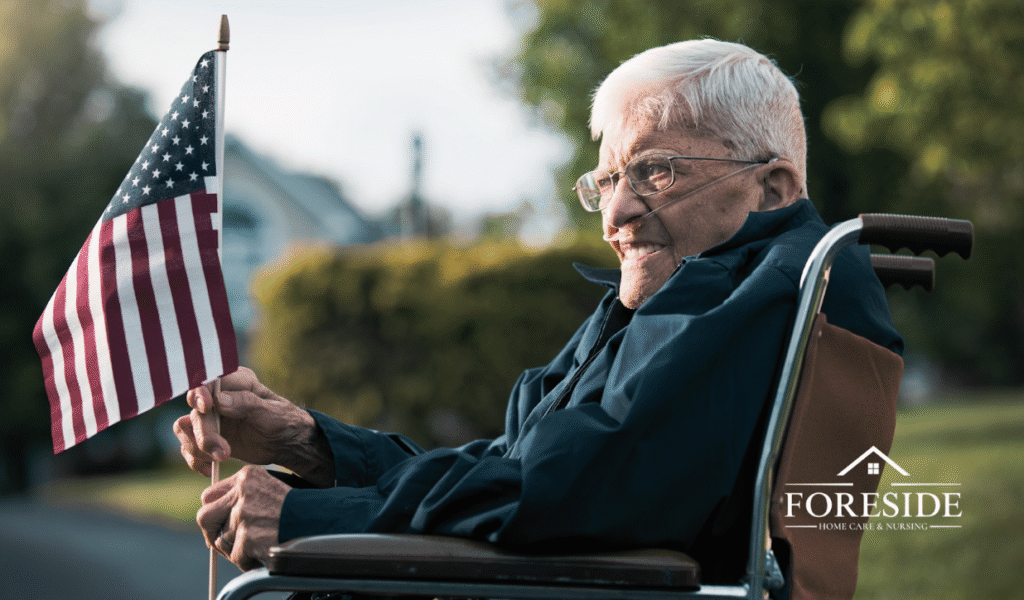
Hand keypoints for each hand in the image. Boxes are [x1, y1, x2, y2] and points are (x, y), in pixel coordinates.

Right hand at [173, 367, 333, 485]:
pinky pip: (187, 447)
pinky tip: (211, 468)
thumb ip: (248, 403)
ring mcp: (210, 417)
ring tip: (222, 458)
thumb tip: (218, 400)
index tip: (206, 407)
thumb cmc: (283, 421)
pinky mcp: (206, 436)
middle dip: (205, 434)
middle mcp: (217, 397)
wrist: (285, 443)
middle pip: (195, 412)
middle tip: (224, 453)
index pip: (207, 381)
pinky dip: (195, 460)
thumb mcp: (272, 412)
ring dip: (198, 448)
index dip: (200, 393)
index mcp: (236, 382)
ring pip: (184, 429)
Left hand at [197, 465, 288, 570]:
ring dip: (235, 549)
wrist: (321, 521)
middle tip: (225, 543)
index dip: (214, 514)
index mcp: (247, 476)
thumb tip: (219, 517)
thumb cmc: (298, 508)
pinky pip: (236, 555)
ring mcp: (244, 514)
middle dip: (212, 533)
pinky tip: (263, 553)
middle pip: (205, 516)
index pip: (210, 495)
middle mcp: (242, 491)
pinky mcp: (248, 536)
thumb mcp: (270, 489)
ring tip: (255, 548)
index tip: (221, 525)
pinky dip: (248, 560)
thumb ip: (243, 496)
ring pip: (221, 539)